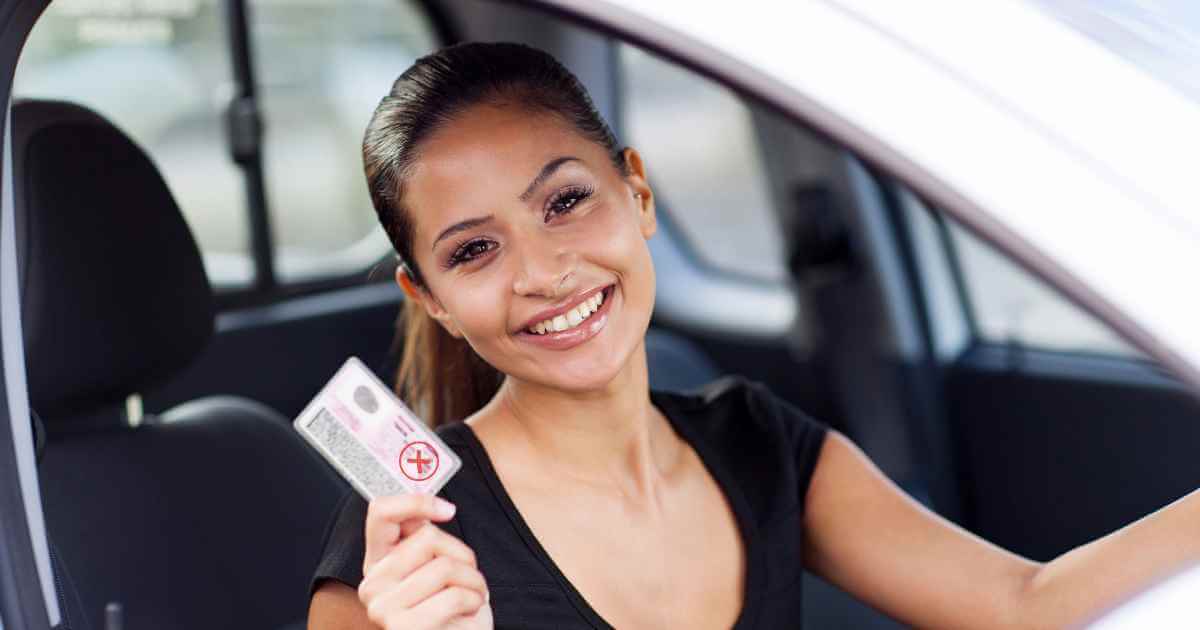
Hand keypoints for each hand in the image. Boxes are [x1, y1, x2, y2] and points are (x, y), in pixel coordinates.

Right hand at [358, 494, 492, 629]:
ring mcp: (383, 608)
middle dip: (463, 554)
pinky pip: (454, 595)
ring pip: (445, 566)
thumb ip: (426, 540)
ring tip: (472, 596)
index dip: (416, 502)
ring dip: (474, 581)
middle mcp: (372, 584)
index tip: (448, 509)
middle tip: (469, 576)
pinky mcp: (403, 628)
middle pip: (428, 537)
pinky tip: (469, 611)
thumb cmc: (451, 610)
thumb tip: (431, 507)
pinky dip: (474, 600)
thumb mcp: (437, 568)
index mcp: (377, 562)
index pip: (380, 513)